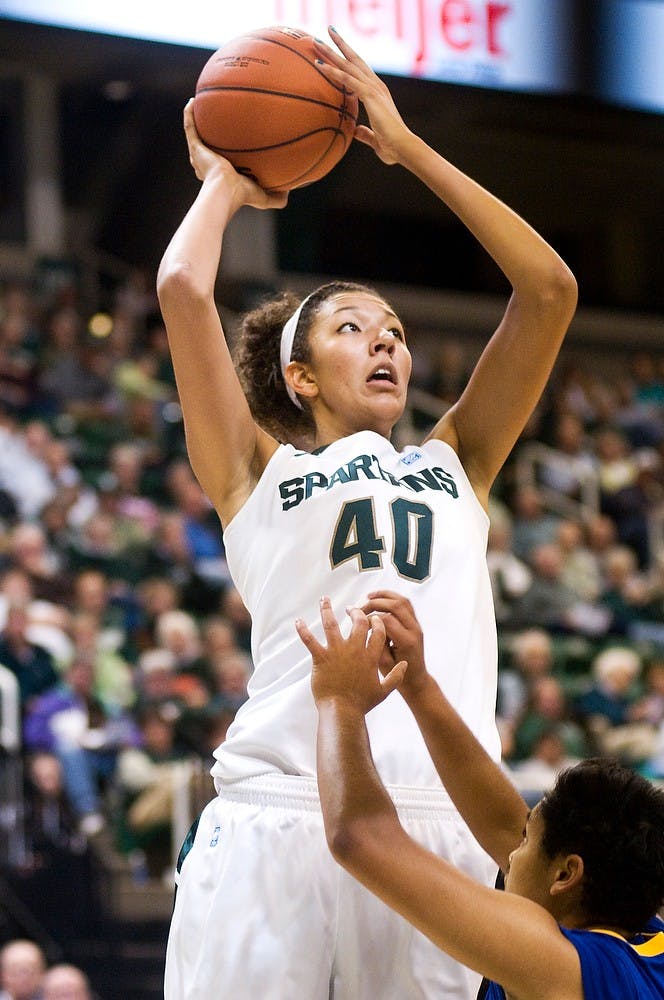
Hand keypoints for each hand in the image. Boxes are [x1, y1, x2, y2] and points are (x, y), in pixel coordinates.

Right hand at [183, 99, 287, 210]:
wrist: (226, 191)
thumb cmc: (243, 196)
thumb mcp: (264, 197)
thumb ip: (277, 196)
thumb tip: (290, 192)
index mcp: (221, 174)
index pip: (222, 161)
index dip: (226, 153)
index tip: (234, 143)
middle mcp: (208, 164)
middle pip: (207, 147)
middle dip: (210, 136)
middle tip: (218, 122)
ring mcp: (200, 156)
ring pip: (196, 134)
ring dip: (196, 120)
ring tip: (201, 104)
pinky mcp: (195, 148)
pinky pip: (190, 127)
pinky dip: (189, 114)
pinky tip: (193, 100)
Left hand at [296, 596, 406, 713]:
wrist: (342, 712)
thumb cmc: (362, 703)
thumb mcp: (384, 691)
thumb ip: (395, 676)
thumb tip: (404, 665)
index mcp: (370, 657)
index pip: (378, 632)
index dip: (377, 622)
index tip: (374, 617)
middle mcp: (354, 650)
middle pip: (357, 623)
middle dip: (356, 612)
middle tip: (351, 608)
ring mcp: (336, 652)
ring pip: (331, 625)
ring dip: (326, 610)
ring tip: (324, 599)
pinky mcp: (321, 658)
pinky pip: (310, 641)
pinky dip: (303, 630)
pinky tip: (298, 621)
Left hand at [313, 28, 411, 164]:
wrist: (403, 148)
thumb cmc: (392, 147)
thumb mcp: (375, 138)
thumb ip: (365, 133)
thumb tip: (356, 131)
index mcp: (378, 93)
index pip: (360, 71)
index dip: (348, 59)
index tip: (337, 48)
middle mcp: (376, 86)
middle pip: (354, 59)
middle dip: (341, 44)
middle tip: (328, 30)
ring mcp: (374, 89)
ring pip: (349, 65)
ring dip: (331, 52)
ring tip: (316, 40)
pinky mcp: (371, 96)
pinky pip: (348, 80)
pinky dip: (333, 72)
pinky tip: (320, 65)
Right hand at [358, 591, 428, 698]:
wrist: (416, 680)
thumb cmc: (398, 677)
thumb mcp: (382, 663)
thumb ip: (375, 642)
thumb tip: (366, 623)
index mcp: (406, 641)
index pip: (387, 620)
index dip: (369, 618)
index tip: (356, 621)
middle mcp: (414, 630)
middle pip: (395, 605)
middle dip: (374, 603)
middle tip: (359, 608)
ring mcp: (417, 625)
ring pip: (402, 600)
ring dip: (384, 595)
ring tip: (368, 596)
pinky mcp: (415, 623)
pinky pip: (405, 604)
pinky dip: (392, 597)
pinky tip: (379, 598)